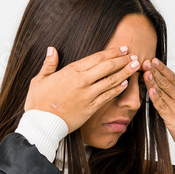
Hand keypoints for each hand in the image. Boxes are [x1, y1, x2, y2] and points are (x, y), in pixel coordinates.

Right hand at [24, 46, 141, 132]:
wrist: (42, 124)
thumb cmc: (38, 103)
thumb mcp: (40, 80)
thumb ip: (49, 64)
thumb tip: (52, 49)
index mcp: (71, 71)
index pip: (97, 58)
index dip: (112, 53)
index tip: (123, 49)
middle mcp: (82, 82)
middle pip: (107, 67)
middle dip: (122, 60)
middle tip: (135, 55)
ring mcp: (87, 95)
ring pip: (110, 81)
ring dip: (125, 72)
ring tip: (136, 66)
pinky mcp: (90, 108)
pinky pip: (107, 97)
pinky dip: (117, 89)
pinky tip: (126, 84)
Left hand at [142, 58, 174, 152]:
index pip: (172, 77)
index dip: (162, 68)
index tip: (154, 59)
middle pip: (166, 82)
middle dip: (155, 71)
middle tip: (145, 61)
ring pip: (162, 92)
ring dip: (153, 82)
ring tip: (145, 72)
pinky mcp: (171, 118)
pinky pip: (162, 106)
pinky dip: (156, 98)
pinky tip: (151, 91)